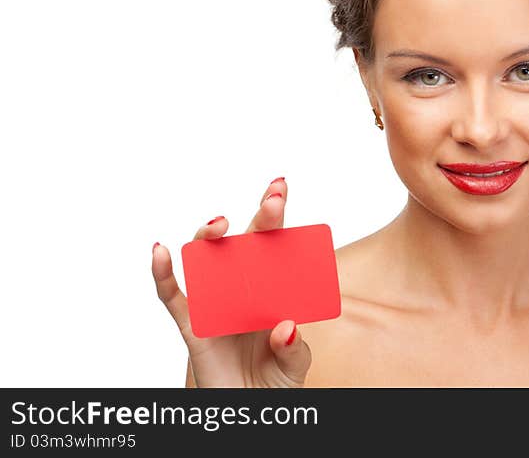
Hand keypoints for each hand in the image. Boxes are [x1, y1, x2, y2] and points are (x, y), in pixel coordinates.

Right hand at [151, 177, 311, 386]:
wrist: (251, 415)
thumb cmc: (275, 384)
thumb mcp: (294, 366)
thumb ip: (293, 348)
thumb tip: (285, 325)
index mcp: (272, 293)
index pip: (275, 247)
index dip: (276, 218)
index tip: (280, 189)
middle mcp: (243, 291)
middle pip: (246, 245)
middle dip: (260, 218)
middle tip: (274, 198)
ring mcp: (216, 305)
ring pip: (206, 261)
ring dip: (208, 238)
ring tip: (220, 226)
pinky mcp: (191, 328)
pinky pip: (172, 298)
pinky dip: (162, 274)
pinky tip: (160, 251)